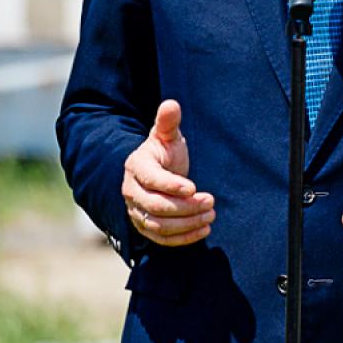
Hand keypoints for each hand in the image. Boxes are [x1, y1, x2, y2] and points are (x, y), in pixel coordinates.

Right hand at [121, 100, 214, 246]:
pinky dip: (181, 238)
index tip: (194, 187)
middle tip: (211, 201)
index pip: (151, 180)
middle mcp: (131, 191)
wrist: (157, 171)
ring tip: (211, 215)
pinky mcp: (144, 226)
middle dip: (185, 207)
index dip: (171, 185)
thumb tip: (171, 103)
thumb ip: (168, 122)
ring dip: (186, 224)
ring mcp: (135, 211)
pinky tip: (203, 231)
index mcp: (136, 167)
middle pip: (155, 206)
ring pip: (158, 225)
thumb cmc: (165, 151)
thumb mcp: (168, 136)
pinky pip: (159, 238)